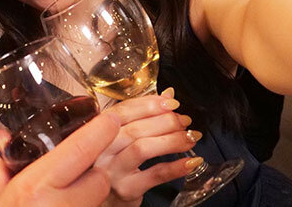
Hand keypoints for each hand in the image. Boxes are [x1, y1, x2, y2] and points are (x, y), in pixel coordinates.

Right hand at [0, 112, 119, 206]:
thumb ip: (2, 166)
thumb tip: (4, 136)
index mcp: (36, 187)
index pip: (81, 150)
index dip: (101, 131)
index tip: (109, 119)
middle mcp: (59, 206)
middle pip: (100, 178)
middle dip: (94, 172)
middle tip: (76, 173)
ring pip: (98, 200)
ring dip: (88, 196)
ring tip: (65, 198)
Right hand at [96, 89, 201, 206]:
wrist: (105, 200)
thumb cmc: (116, 164)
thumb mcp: (124, 138)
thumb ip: (143, 115)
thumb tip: (168, 94)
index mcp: (100, 131)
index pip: (123, 111)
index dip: (149, 104)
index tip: (172, 102)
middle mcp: (102, 150)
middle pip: (134, 129)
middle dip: (165, 121)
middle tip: (184, 121)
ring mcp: (112, 171)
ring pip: (142, 149)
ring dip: (171, 140)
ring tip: (190, 138)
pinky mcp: (126, 190)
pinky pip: (154, 175)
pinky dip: (175, 167)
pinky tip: (191, 162)